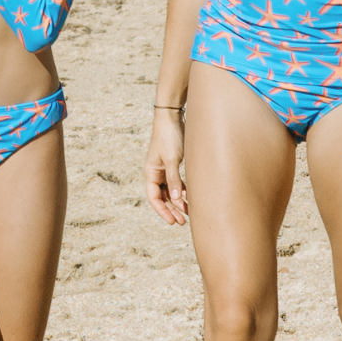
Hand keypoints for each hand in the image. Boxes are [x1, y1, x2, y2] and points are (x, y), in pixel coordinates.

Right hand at [145, 110, 188, 227]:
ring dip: (178, 202)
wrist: (172, 118)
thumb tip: (176, 200)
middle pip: (162, 197)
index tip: (173, 221)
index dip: (162, 211)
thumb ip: (174, 179)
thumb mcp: (171, 159)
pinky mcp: (173, 165)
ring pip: (170, 191)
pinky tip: (191, 198)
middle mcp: (156, 173)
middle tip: (182, 222)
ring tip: (189, 213)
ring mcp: (164, 169)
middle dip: (171, 210)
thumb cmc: (169, 137)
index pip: (154, 197)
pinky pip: (176, 183)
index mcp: (151, 172)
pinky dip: (182, 192)